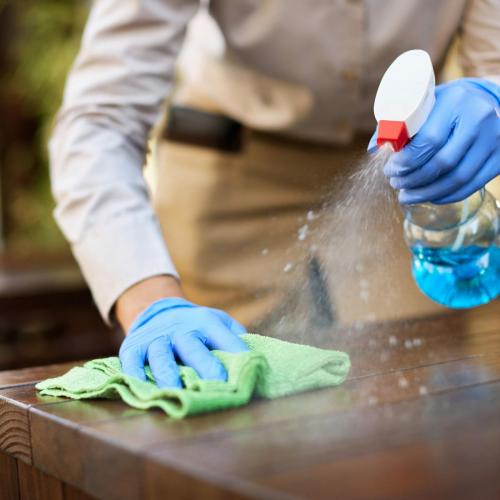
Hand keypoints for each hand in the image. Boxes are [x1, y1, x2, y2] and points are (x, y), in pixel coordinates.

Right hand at [118, 297, 247, 387]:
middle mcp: (180, 328)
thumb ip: (235, 336)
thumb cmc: (195, 325)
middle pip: (192, 347)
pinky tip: (141, 388)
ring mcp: (156, 337)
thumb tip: (256, 359)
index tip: (248, 370)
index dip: (236, 352)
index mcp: (205, 322)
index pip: (223, 337)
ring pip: (161, 355)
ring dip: (168, 374)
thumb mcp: (218, 321)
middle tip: (218, 384)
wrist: (157, 309)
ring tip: (176, 392)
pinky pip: (131, 361)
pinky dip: (134, 374)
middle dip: (205, 365)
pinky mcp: (133, 346)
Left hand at [369, 78, 499, 203]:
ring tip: (406, 196)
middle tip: (396, 185)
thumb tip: (373, 150)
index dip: (405, 162)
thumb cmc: (443, 106)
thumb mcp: (422, 106)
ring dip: (427, 193)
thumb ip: (396, 125)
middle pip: (442, 163)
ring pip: (457, 178)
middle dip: (413, 180)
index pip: (428, 141)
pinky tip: (429, 197)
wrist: (482, 101)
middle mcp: (479, 120)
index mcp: (456, 102)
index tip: (390, 170)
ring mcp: (494, 139)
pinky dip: (447, 196)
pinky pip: (471, 185)